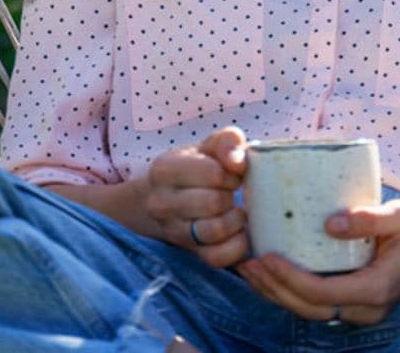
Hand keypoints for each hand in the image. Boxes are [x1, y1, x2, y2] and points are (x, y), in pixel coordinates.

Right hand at [137, 125, 249, 268]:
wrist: (172, 196)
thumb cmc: (199, 166)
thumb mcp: (210, 146)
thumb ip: (227, 141)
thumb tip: (237, 161)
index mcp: (164, 169)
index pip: (213, 173)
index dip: (232, 173)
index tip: (232, 174)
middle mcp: (161, 203)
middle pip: (213, 203)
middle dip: (232, 196)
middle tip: (233, 192)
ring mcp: (172, 231)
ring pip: (215, 231)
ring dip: (236, 220)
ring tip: (236, 211)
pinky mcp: (188, 253)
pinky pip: (218, 257)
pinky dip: (237, 246)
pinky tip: (238, 232)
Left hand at [236, 200, 399, 325]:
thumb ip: (371, 218)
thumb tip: (330, 222)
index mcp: (376, 290)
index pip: (322, 293)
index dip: (290, 279)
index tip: (267, 256)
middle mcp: (366, 309)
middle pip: (308, 308)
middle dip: (274, 288)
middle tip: (248, 262)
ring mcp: (358, 311)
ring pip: (308, 311)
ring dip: (276, 293)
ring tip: (250, 267)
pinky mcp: (351, 303)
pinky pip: (315, 303)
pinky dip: (289, 290)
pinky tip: (271, 271)